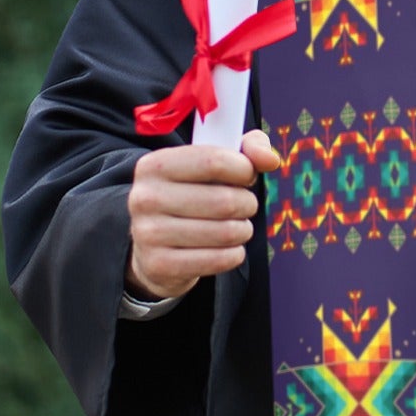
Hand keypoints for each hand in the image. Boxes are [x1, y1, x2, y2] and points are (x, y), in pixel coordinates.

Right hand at [125, 128, 280, 301]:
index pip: (214, 161)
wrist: (154, 245)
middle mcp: (145, 197)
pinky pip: (218, 260)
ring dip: (243, 230)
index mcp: (155, 165)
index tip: (247, 176)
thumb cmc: (192, 195)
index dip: (244, 169)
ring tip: (236, 227)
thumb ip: (247, 150)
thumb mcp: (212, 163)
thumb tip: (270, 160)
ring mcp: (148, 234)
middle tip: (244, 206)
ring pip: (225, 232)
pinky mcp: (159, 265)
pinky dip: (234, 254)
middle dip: (247, 204)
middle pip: (224, 201)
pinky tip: (227, 248)